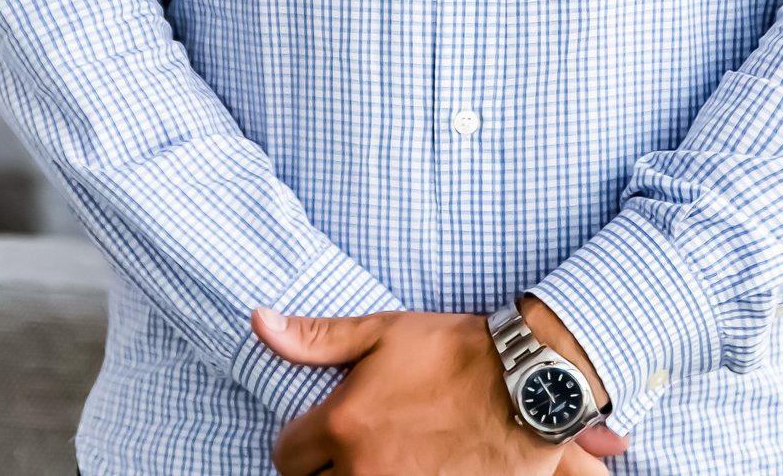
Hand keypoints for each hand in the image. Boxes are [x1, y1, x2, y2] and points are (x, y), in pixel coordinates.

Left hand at [251, 306, 630, 473]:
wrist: (523, 384)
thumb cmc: (452, 351)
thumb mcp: (382, 332)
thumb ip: (315, 338)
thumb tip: (259, 321)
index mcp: (342, 425)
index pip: (286, 455)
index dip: (302, 440)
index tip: (325, 428)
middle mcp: (362, 471)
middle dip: (324, 468)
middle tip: (354, 444)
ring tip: (380, 456)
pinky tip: (410, 467)